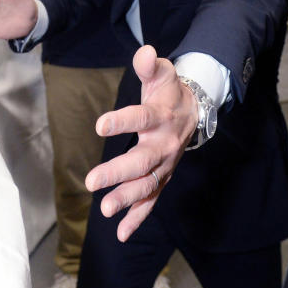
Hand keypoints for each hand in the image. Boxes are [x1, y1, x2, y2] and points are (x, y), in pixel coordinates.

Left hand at [84, 45, 198, 241]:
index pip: (142, 117)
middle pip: (142, 161)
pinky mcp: (162, 178)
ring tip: (105, 209)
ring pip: (147, 185)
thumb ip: (150, 65)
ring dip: (127, 198)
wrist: (195, 112)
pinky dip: (138, 218)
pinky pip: (152, 201)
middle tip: (92, 181)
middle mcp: (164, 144)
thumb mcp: (162, 73)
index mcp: (161, 116)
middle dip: (118, 172)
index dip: (123, 120)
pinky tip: (121, 234)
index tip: (100, 124)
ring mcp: (165, 165)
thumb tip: (143, 53)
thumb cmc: (169, 91)